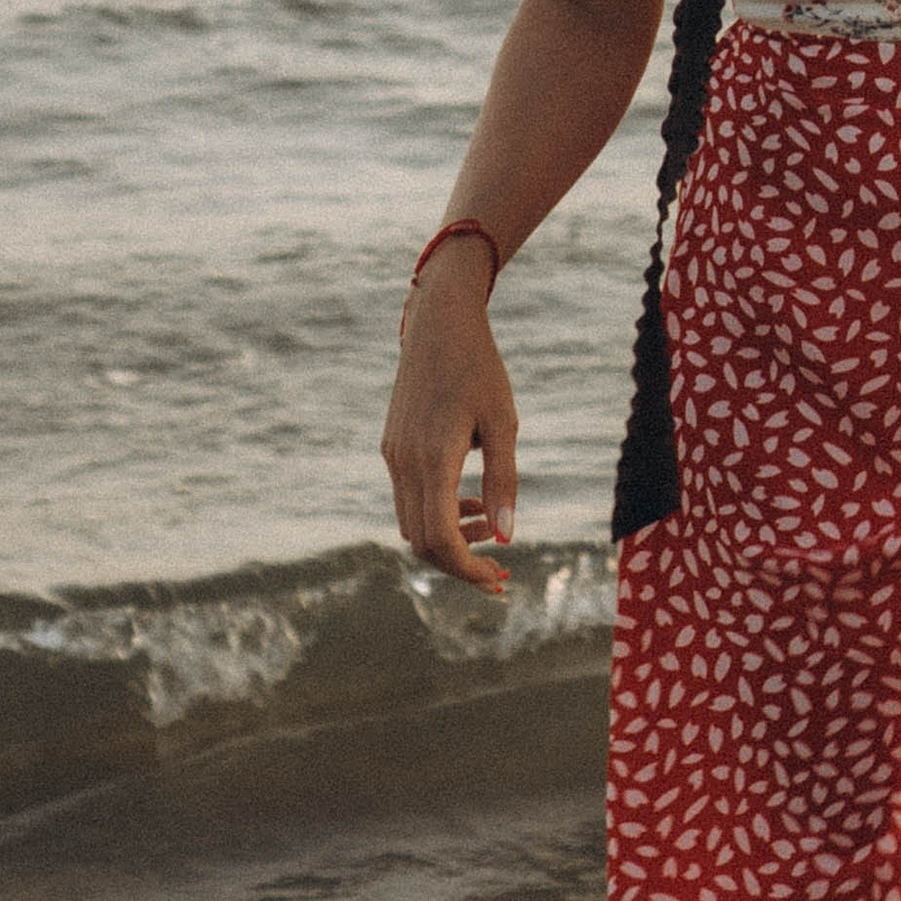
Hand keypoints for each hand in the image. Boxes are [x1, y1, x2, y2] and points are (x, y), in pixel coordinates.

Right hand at [380, 248, 519, 590]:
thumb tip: (507, 536)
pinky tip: (470, 502)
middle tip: (499, 573)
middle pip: (421, 542)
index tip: (498, 578)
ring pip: (411, 524)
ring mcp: (393, 455)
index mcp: (433, 459)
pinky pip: (408, 498)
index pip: (440, 540)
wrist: (438, 322)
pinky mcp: (392, 447)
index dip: (467, 568)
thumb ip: (503, 481)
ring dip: (448, 539)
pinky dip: (436, 513)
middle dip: (459, 564)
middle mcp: (404, 463)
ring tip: (490, 531)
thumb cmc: (480, 368)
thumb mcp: (503, 423)